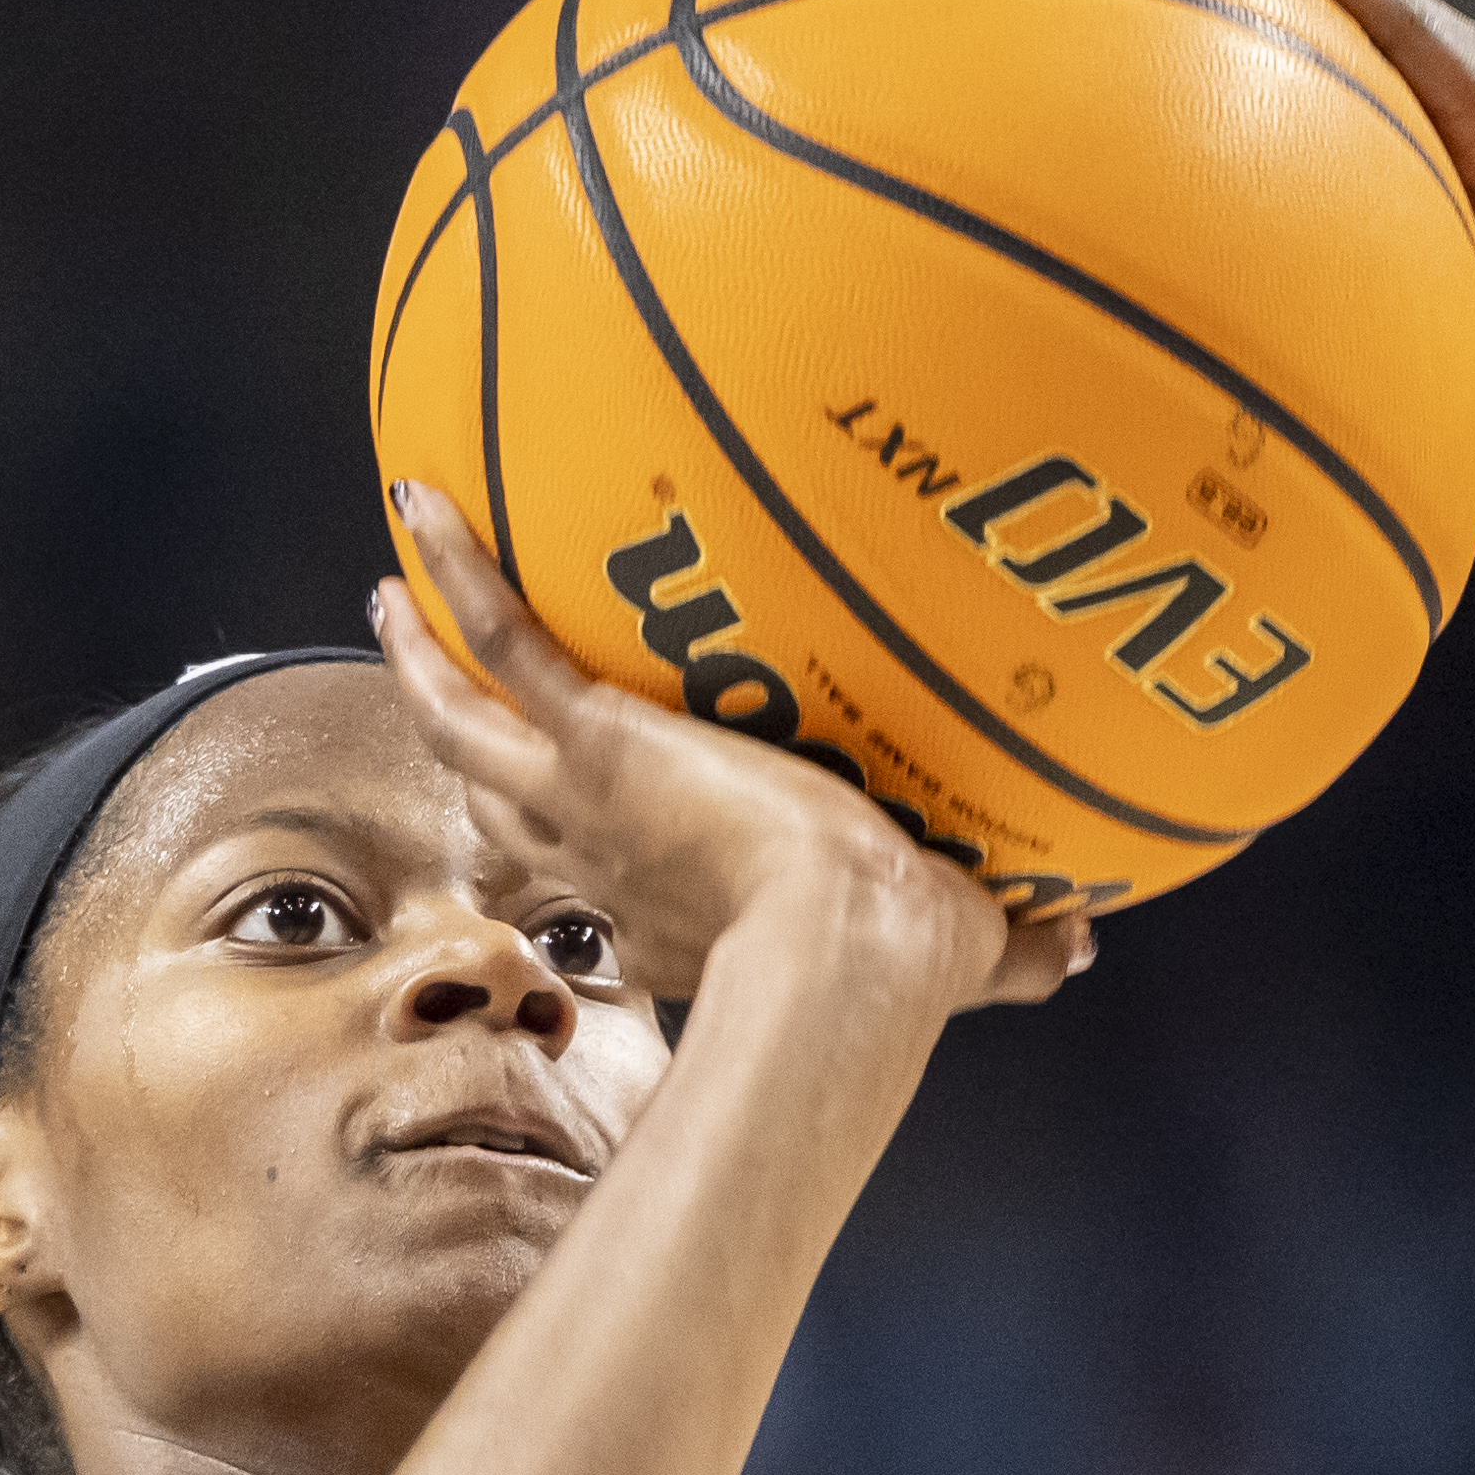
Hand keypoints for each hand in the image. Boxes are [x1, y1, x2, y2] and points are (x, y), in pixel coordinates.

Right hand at [373, 483, 1088, 1015]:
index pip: (611, 886)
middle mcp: (607, 862)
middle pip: (501, 807)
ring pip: (466, 729)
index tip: (591, 826)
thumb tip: (1084, 940)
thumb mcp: (966, 952)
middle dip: (468, 749)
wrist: (850, 950)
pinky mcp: (595, 739)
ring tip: (390, 602)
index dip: (588, 858)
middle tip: (433, 692)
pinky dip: (458, 569)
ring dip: (424, 666)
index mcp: (675, 913)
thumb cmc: (903, 972)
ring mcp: (585, 800)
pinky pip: (503, 637)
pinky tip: (423, 502)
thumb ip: (1023, 946)